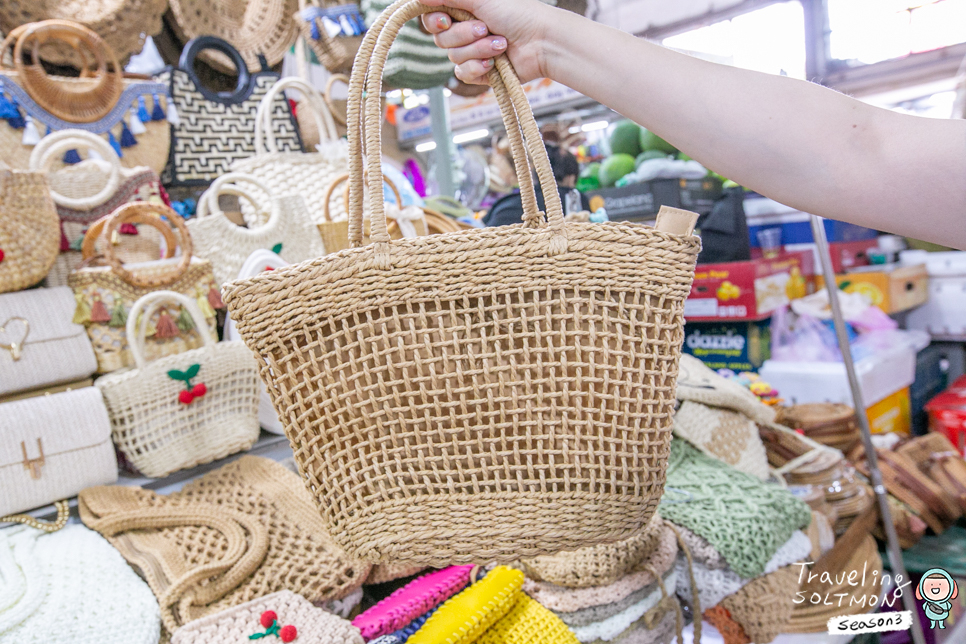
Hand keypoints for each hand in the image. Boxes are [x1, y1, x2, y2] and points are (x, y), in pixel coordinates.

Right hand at [420, 0, 553, 83]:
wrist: (542, 41)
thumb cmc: (517, 13)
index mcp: (463, 10)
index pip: (432, 17)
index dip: (434, 21)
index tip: (445, 20)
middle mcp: (465, 30)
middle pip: (440, 39)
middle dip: (463, 35)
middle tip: (484, 28)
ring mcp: (473, 52)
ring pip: (453, 57)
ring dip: (477, 50)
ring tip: (500, 44)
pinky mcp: (480, 72)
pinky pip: (462, 74)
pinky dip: (478, 67)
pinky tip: (495, 63)